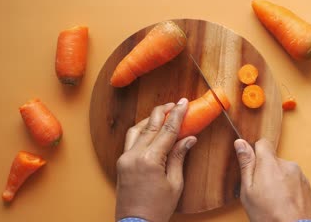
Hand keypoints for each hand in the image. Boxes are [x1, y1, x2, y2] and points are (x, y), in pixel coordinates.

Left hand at [115, 99, 196, 221]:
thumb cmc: (157, 208)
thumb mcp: (174, 183)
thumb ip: (178, 157)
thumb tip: (189, 139)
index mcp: (150, 160)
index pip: (167, 130)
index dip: (177, 114)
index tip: (184, 102)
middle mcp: (134, 155)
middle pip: (150, 125)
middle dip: (164, 111)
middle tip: (175, 103)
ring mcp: (125, 158)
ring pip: (137, 129)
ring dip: (150, 119)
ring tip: (163, 113)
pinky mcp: (121, 162)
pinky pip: (130, 139)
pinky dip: (140, 130)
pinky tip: (149, 129)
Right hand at [234, 138, 310, 221]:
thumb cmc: (269, 215)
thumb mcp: (248, 190)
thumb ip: (246, 164)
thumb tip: (240, 143)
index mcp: (271, 163)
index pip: (262, 143)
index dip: (255, 153)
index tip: (253, 167)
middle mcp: (288, 165)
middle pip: (273, 160)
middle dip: (267, 171)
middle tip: (262, 191)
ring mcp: (300, 175)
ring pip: (284, 171)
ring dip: (279, 181)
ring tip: (274, 200)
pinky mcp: (308, 186)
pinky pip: (294, 181)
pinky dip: (289, 189)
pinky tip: (284, 203)